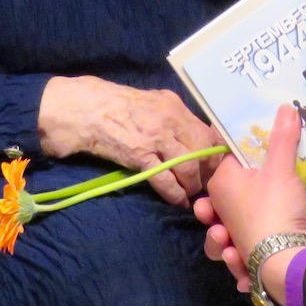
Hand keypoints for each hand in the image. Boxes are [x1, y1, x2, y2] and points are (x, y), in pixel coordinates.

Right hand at [38, 75, 217, 206]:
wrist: (88, 110)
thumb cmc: (120, 107)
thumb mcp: (153, 104)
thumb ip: (175, 119)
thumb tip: (197, 139)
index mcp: (175, 106)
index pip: (208, 132)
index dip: (216, 153)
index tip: (217, 167)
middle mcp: (171, 120)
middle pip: (203, 151)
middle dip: (208, 172)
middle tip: (207, 185)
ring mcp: (156, 138)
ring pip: (189, 167)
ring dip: (193, 185)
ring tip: (190, 193)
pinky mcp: (140, 156)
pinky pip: (166, 180)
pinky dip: (176, 194)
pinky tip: (178, 201)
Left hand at [194, 104, 305, 296]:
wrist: (281, 259)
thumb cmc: (274, 206)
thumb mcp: (281, 168)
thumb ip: (282, 137)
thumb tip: (286, 105)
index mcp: (219, 184)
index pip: (227, 161)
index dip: (243, 158)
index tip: (261, 156)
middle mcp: (217, 210)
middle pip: (219, 197)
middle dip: (228, 197)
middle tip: (246, 188)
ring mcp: (228, 237)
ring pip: (221, 232)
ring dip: (226, 234)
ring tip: (235, 232)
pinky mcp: (242, 258)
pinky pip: (236, 256)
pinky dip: (240, 259)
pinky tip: (247, 257)